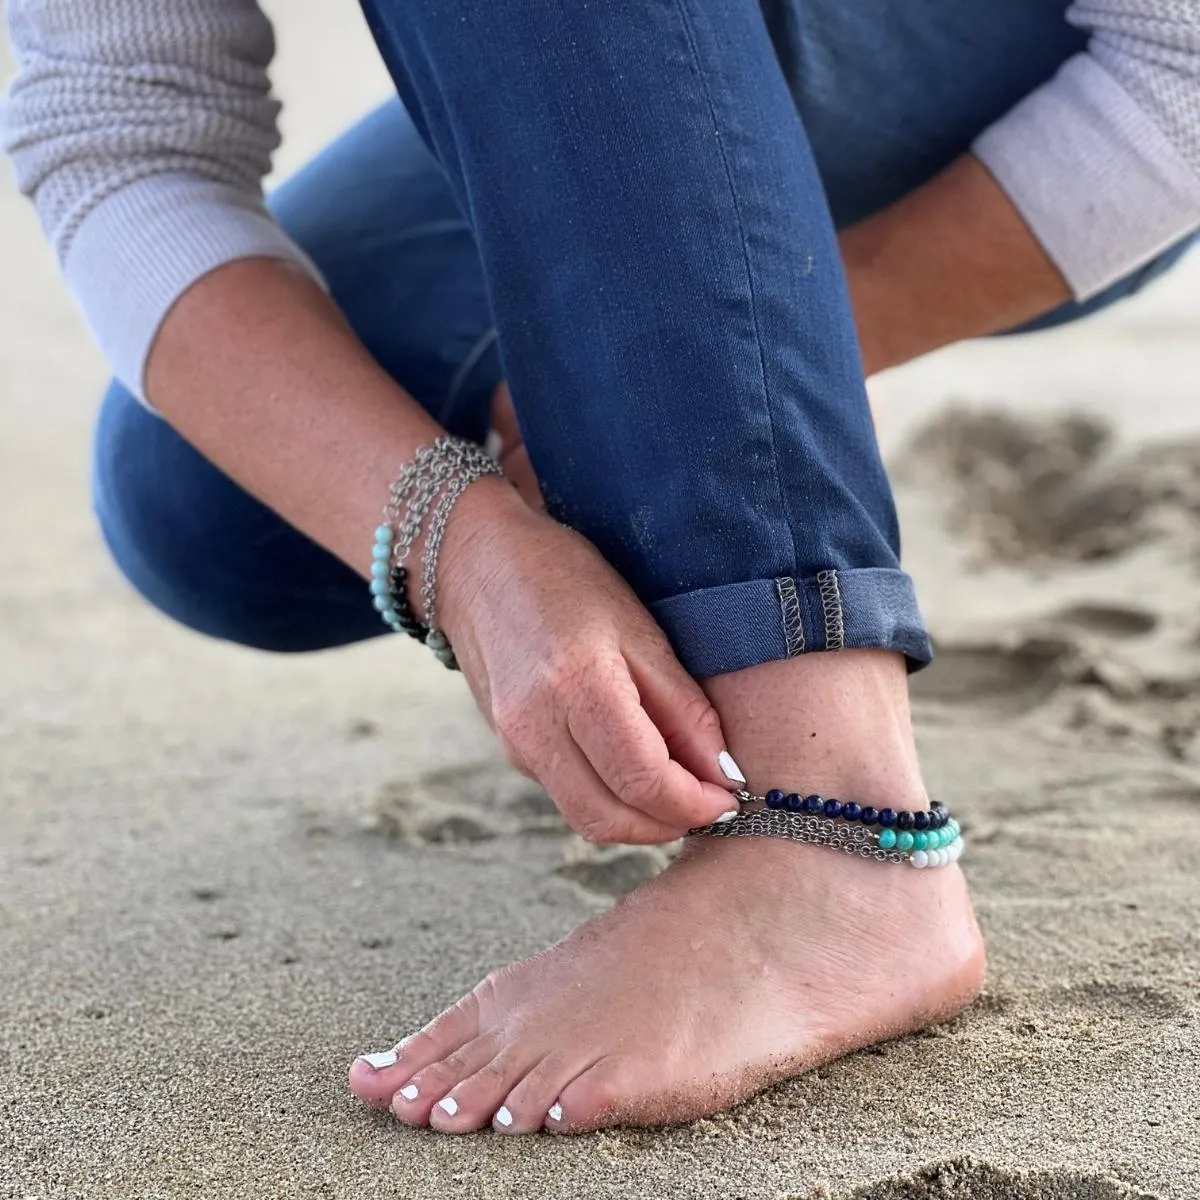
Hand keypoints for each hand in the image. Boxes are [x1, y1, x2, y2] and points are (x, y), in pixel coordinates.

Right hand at [435, 474, 742, 844]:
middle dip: (669, 825)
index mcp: (577, 686)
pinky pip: (569, 796)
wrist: (478, 565)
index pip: (642, 781)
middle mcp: (536, 727)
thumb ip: (684, 707)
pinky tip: (639, 769)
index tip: (729, 797)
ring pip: (587, 819)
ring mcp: (515, 745)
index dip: (694, 803)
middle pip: (610, 819)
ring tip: (681, 789)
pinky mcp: (510, 750)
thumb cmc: (566, 580)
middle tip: (711, 804)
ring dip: (641, 820)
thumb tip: (724, 772)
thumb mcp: (641, 629)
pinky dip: (612, 799)